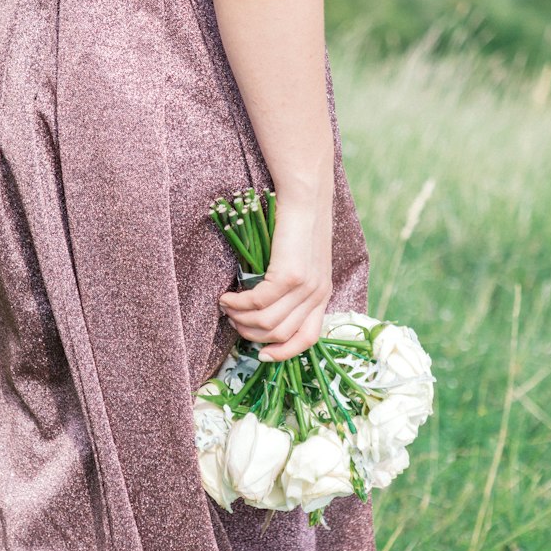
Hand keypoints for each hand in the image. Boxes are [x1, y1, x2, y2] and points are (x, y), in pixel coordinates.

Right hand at [218, 187, 332, 360]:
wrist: (304, 196)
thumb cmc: (297, 224)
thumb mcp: (302, 262)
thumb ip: (290, 288)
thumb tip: (260, 312)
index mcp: (323, 294)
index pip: (308, 339)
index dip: (283, 352)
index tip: (260, 354)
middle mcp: (318, 294)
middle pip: (280, 335)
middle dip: (251, 334)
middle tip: (232, 319)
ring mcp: (305, 287)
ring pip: (267, 323)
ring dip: (241, 319)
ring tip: (227, 307)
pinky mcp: (290, 276)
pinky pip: (258, 303)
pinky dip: (238, 304)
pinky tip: (227, 297)